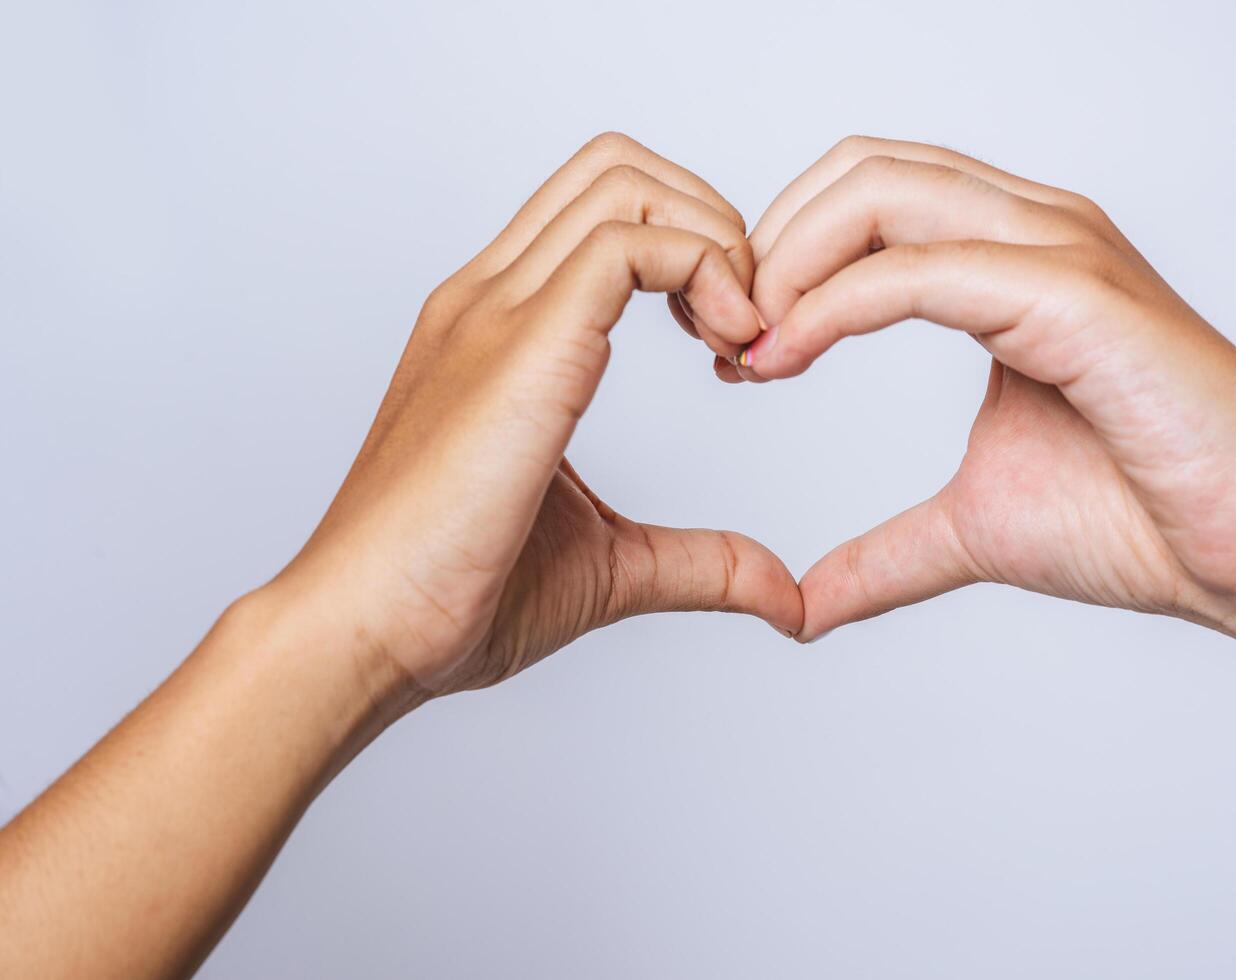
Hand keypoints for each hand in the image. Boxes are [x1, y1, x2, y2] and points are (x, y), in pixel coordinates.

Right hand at [270, 132, 801, 694]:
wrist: (362, 635)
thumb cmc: (453, 597)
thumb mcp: (612, 566)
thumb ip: (701, 562)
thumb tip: (784, 598)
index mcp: (499, 328)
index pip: (601, 210)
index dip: (692, 250)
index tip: (731, 347)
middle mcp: (492, 298)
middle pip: (618, 168)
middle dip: (713, 224)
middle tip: (746, 330)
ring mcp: (497, 312)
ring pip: (626, 184)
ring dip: (715, 242)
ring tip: (738, 343)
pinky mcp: (520, 347)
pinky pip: (629, 246)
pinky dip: (706, 271)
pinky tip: (728, 352)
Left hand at [732, 136, 1235, 651]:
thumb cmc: (1142, 519)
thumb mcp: (972, 528)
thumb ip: (884, 551)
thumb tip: (805, 603)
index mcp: (1008, 258)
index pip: (864, 200)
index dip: (777, 259)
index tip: (725, 348)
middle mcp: (1031, 230)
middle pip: (856, 172)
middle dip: (765, 245)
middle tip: (716, 339)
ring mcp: (1056, 250)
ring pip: (878, 194)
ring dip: (786, 264)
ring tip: (741, 351)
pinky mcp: (1072, 296)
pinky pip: (919, 271)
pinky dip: (832, 307)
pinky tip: (783, 359)